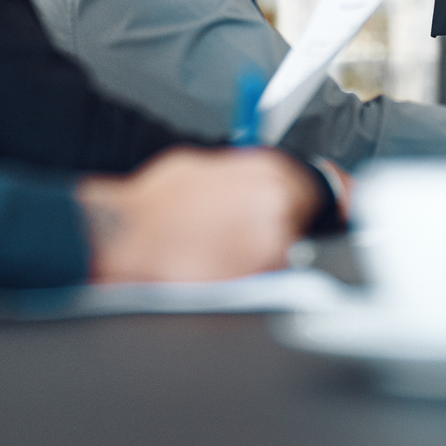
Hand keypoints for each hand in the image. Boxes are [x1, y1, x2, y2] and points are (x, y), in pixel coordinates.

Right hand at [78, 147, 318, 283]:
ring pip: (293, 248)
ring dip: (272, 247)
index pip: (316, 184)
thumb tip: (257, 179)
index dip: (310, 197)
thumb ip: (242, 172)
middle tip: (256, 229)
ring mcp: (272, 244)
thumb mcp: (205, 166)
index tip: (313, 204)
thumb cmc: (157, 205)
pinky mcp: (258, 280)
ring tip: (231, 247)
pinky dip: (258, 271)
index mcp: (268, 170)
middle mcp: (278, 204)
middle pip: (307, 217)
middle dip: (291, 222)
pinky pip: (273, 274)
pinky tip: (226, 264)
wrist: (130, 239)